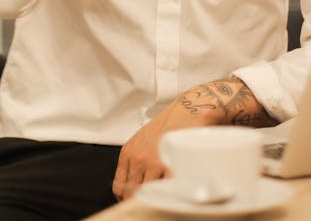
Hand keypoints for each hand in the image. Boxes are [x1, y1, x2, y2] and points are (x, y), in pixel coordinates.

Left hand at [112, 77, 275, 199]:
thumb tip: (134, 184)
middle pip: (133, 193)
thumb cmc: (170, 123)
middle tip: (153, 199)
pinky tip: (175, 192)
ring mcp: (155, 162)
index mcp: (129, 152)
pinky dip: (171, 193)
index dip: (127, 197)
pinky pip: (168, 189)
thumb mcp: (143, 139)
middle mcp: (139, 158)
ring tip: (166, 194)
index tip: (135, 200)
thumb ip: (136, 161)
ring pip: (151, 193)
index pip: (120, 187)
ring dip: (159, 195)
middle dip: (142, 198)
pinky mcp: (172, 164)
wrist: (190, 110)